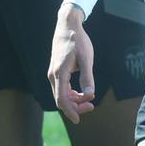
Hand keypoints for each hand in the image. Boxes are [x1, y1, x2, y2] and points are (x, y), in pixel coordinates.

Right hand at [49, 4, 95, 123]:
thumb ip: (88, 78)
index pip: (61, 98)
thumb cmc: (77, 40)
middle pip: (61, 99)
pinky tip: (82, 93)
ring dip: (74, 100)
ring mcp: (53, 73)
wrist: (67, 25)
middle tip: (91, 106)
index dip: (70, 111)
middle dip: (75, 106)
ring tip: (89, 100)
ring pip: (61, 94)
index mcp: (59, 73)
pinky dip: (71, 94)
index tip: (78, 120)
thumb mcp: (86, 59)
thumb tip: (90, 95)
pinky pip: (62, 88)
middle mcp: (53, 75)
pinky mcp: (56, 71)